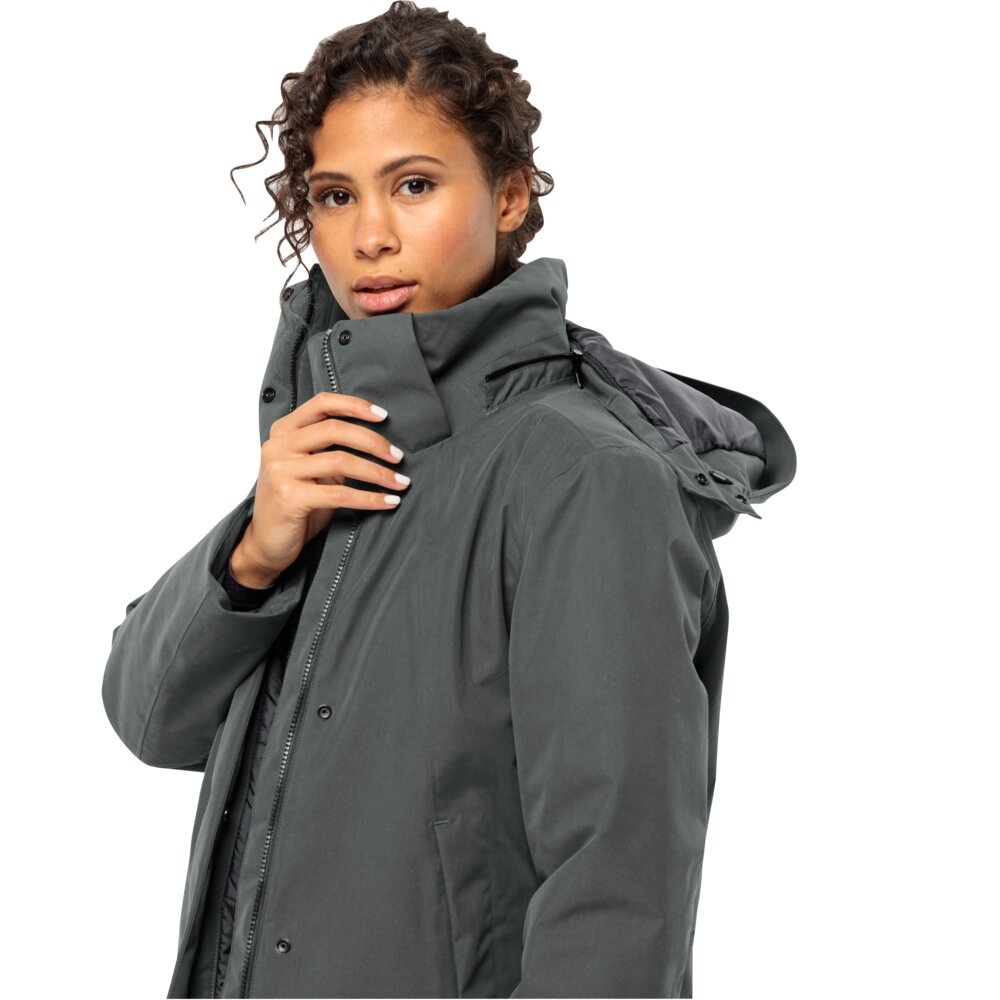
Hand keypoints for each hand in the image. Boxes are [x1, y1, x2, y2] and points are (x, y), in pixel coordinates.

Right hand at [230, 392, 409, 586]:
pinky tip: (388, 502)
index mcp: (283, 431)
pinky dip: (370, 498)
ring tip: (400, 482)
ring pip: (341, 461)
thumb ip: (331, 449)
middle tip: (398, 456)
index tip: (383, 416)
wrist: (266, 542)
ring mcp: (281, 471)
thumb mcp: (311, 468)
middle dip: (373, 441)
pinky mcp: (289, 498)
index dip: (355, 406)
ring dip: (378, 472)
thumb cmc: (294, 503)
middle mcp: (279, 446)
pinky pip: (340, 494)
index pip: (322, 404)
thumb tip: (378, 442)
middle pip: (335, 429)